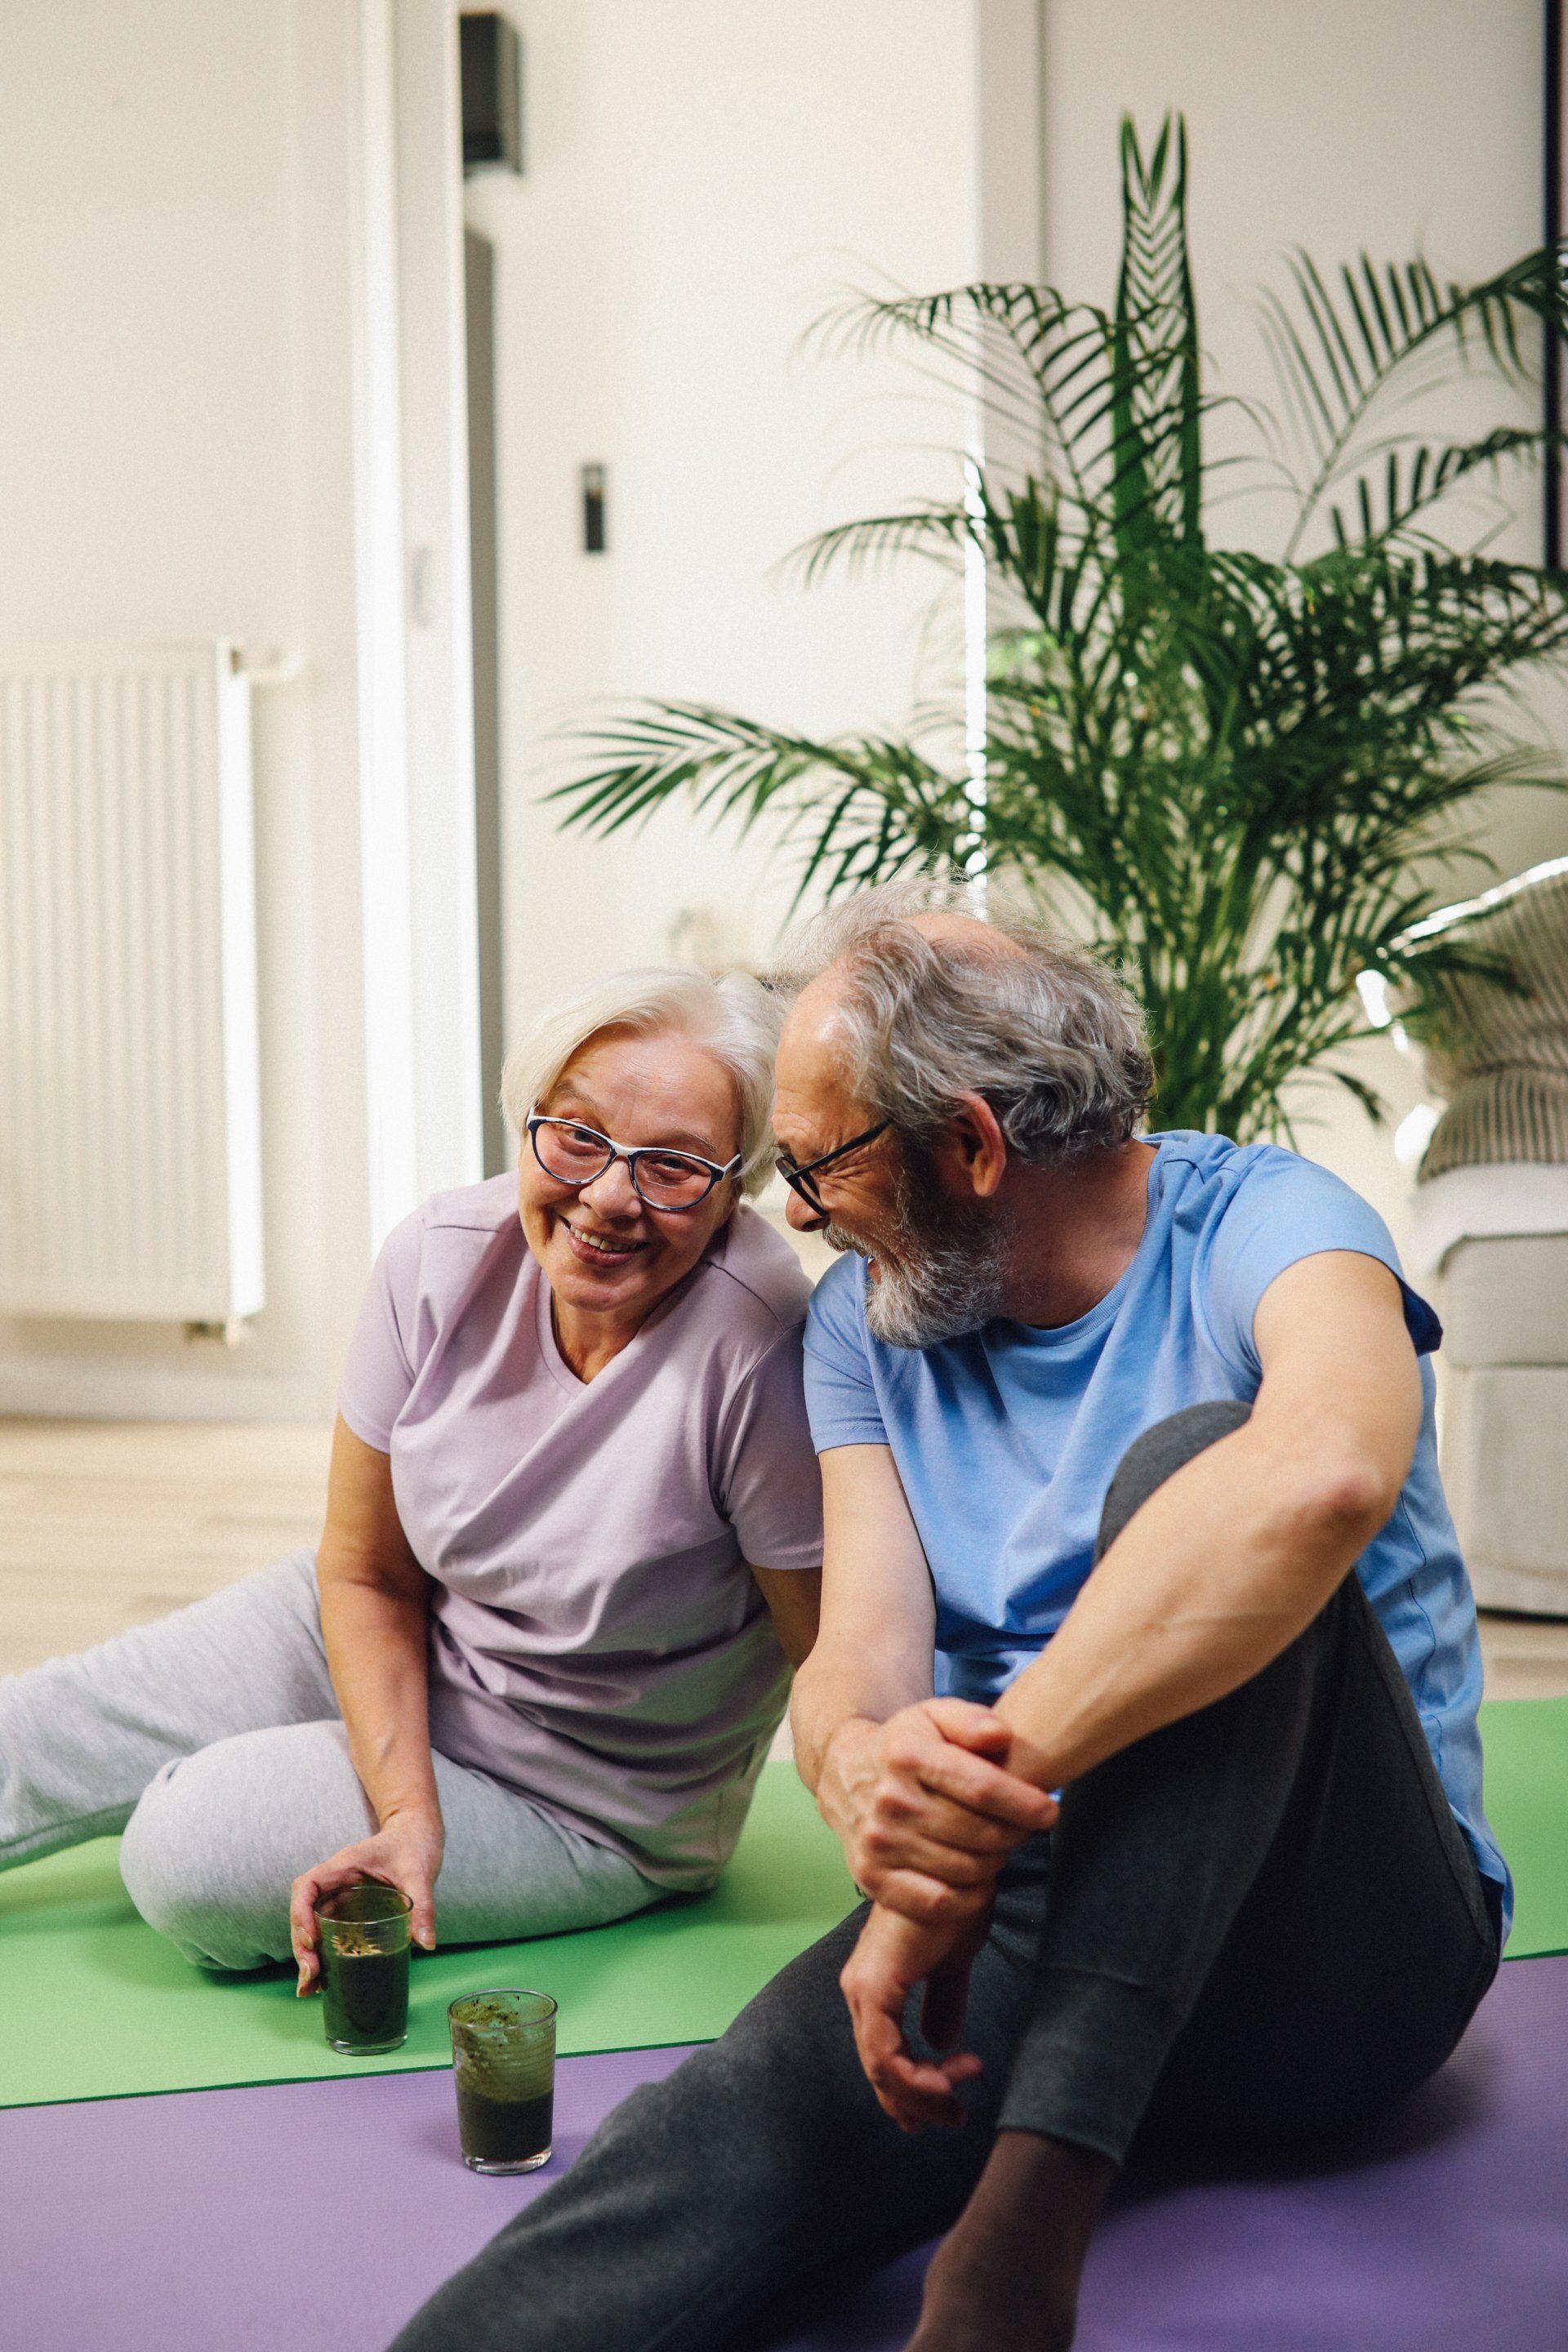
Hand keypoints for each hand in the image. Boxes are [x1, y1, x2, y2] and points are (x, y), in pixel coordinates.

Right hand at [289, 1807, 443, 1994]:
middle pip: (304, 1912)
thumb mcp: (419, 1874)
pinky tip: (323, 1979)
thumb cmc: (414, 1844)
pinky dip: (322, 1952)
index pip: (307, 1886)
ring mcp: (339, 1894)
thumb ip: (422, 1906)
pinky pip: (327, 1928)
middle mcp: (335, 1880)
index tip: (311, 1940)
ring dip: (307, 1955)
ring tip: (309, 1989)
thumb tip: (426, 1944)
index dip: (301, 1914)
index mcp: (344, 1866)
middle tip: (311, 1976)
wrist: (417, 1832)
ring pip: (311, 1924)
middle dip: (302, 1945)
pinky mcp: (348, 1907)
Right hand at [820, 1700, 1055, 1926]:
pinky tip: (976, 1876)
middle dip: (1014, 1833)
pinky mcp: (872, 1879)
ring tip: (997, 1845)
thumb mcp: (935, 1715)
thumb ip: (971, 1720)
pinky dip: (969, 1896)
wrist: (844, 1777)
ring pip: (964, 1869)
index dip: (1023, 1803)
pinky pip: (939, 1902)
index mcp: (906, 1755)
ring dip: (995, 1862)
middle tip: (1023, 1827)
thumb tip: (1001, 1736)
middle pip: (977, 1833)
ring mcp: (878, 1844)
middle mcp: (888, 1801)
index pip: (979, 1787)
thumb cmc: (907, 1745)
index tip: (1050, 1810)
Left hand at [840, 1893, 994, 2133]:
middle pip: (879, 2070)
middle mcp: (860, 1990)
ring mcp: (863, 1989)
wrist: (956, 1869)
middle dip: (919, 2101)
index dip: (912, 2089)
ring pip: (881, 2069)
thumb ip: (944, 2002)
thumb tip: (942, 2042)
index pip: (883, 2055)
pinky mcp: (874, 1987)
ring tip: (959, 2092)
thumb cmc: (955, 1905)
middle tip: (956, 2117)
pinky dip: (916, 2078)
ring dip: (923, 2092)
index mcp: (875, 1985)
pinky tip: (949, 2075)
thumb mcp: (953, 1963)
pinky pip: (885, 2055)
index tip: (951, 2106)